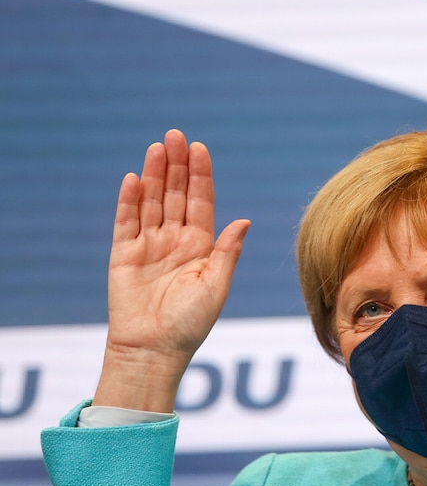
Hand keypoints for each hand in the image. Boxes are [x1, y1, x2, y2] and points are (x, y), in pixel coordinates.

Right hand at [93, 130, 249, 411]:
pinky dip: (130, 200)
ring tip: (158, 147)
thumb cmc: (190, 323)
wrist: (154, 350)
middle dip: (177, 166)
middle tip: (176, 135)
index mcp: (201, 246)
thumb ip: (227, 251)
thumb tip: (244, 220)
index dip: (200, 175)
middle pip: (175, 195)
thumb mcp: (216, 286)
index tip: (200, 148)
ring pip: (152, 202)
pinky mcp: (123, 255)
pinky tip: (135, 178)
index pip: (201, 202)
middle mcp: (175, 241)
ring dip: (154, 175)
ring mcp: (148, 246)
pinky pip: (126, 222)